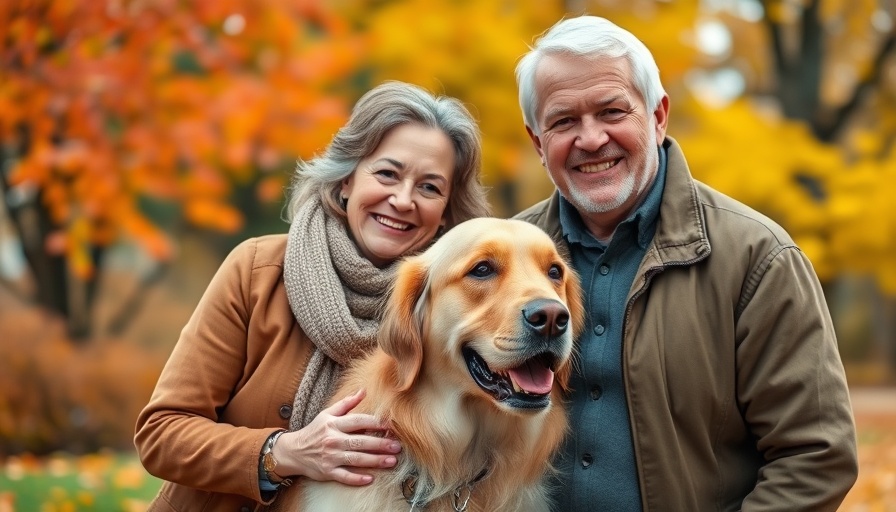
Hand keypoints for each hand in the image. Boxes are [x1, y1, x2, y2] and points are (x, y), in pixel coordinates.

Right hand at [272, 389, 400, 484]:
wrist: (294, 451)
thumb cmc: (315, 431)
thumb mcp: (327, 414)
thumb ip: (347, 403)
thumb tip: (364, 390)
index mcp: (334, 424)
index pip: (358, 421)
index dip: (375, 423)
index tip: (391, 426)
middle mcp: (333, 440)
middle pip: (360, 442)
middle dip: (380, 444)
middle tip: (397, 446)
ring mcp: (330, 457)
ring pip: (356, 459)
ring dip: (375, 461)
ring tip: (392, 461)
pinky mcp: (328, 472)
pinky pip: (344, 476)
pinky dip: (356, 478)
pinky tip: (370, 479)